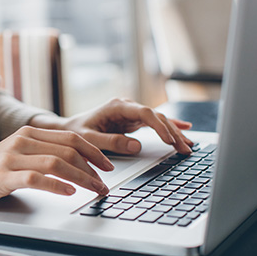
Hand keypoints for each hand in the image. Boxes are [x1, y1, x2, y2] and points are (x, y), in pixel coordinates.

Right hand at [0, 126, 113, 212]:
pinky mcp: (3, 176)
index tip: (108, 166)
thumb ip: (41, 154)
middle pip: (68, 149)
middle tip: (105, 183)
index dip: (94, 151)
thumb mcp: (17, 155)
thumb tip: (75, 164)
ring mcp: (11, 157)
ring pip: (57, 163)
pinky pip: (36, 178)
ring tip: (95, 190)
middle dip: (93, 167)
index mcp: (28, 133)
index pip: (70, 137)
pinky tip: (69, 192)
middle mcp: (22, 141)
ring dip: (82, 178)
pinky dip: (56, 185)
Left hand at [32, 98, 193, 154]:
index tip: (170, 140)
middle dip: (172, 132)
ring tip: (188, 146)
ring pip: (158, 120)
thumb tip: (136, 145)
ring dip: (174, 133)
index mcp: (116, 106)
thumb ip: (111, 142)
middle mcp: (126, 106)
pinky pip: (154, 123)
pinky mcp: (132, 121)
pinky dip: (169, 128)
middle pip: (156, 117)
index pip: (144, 113)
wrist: (68, 128)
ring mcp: (130, 113)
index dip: (160, 126)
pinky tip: (185, 130)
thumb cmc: (75, 132)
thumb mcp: (88, 139)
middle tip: (185, 148)